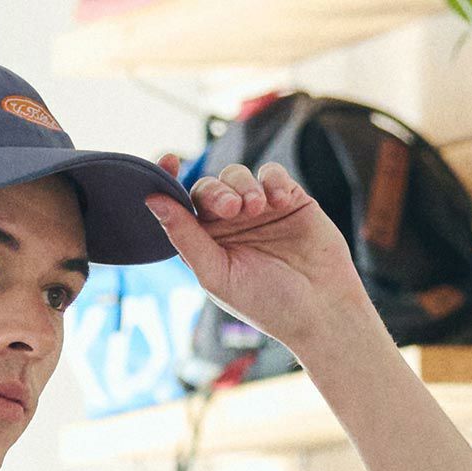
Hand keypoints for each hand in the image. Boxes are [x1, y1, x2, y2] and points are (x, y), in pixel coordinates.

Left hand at [145, 150, 370, 352]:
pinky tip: (279, 202)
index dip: (168, 180)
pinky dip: (272, 181)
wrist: (320, 308)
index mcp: (204, 245)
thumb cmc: (265, 303)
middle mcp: (227, 226)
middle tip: (233, 210)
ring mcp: (258, 210)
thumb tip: (152, 199)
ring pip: (237, 175)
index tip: (167, 161)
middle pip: (207, 188)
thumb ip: (185, 237)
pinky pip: (272, 174)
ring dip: (243, 186)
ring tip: (257, 209)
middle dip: (216, 193)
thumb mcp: (217, 274)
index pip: (178, 207)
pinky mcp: (288, 198)